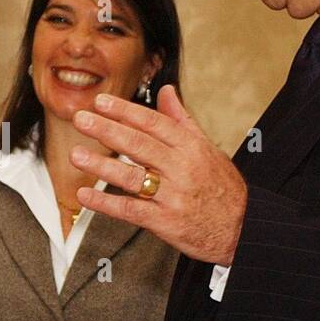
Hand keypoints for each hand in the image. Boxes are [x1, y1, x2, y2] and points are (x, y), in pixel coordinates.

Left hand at [71, 86, 247, 264]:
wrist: (243, 228)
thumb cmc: (222, 187)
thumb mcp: (207, 148)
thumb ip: (182, 120)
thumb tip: (166, 92)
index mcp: (191, 147)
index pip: (153, 123)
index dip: (125, 111)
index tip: (100, 102)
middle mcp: (182, 169)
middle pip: (139, 145)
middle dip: (106, 130)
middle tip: (81, 119)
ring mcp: (174, 196)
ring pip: (132, 177)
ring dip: (101, 166)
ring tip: (76, 155)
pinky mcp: (166, 222)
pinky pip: (131, 210)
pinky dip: (106, 203)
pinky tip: (85, 196)